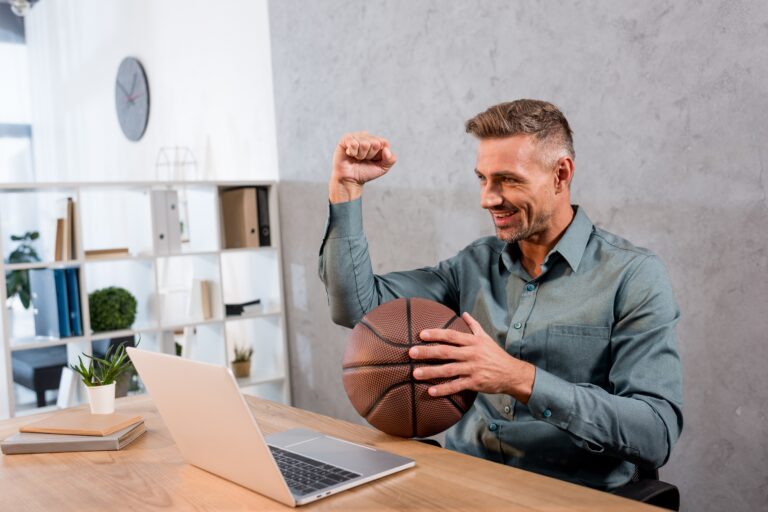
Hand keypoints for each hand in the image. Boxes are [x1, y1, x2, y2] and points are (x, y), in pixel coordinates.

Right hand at [329, 131, 396, 202]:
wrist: (351, 180)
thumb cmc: (365, 172)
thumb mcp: (383, 168)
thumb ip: (391, 159)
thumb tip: (386, 149)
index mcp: (376, 141)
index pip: (384, 142)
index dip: (379, 154)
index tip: (373, 160)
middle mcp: (366, 136)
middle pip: (375, 143)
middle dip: (370, 155)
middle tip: (363, 159)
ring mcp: (356, 136)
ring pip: (364, 144)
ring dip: (360, 155)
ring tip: (356, 158)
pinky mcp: (345, 139)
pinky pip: (353, 143)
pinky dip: (352, 153)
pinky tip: (350, 154)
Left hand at [409, 312, 536, 402]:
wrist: (512, 373)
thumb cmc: (496, 355)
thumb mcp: (486, 337)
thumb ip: (474, 326)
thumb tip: (464, 313)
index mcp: (473, 342)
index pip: (451, 335)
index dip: (436, 334)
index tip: (421, 334)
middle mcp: (471, 354)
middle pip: (446, 352)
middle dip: (427, 352)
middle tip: (411, 353)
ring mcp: (472, 369)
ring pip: (448, 370)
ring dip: (431, 372)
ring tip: (415, 373)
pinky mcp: (474, 383)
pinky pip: (456, 386)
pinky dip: (444, 389)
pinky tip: (431, 391)